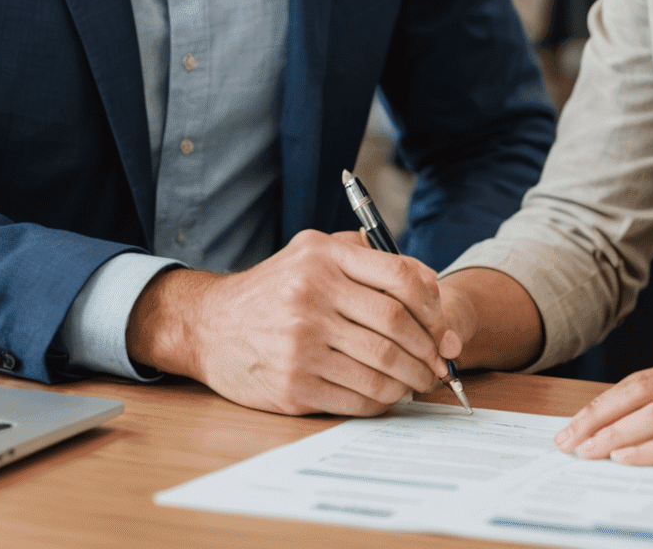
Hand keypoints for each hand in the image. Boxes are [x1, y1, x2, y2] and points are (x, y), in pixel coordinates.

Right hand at [128, 229, 460, 416]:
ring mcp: (301, 343)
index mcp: (323, 256)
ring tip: (420, 381)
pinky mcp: (293, 384)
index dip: (431, 303)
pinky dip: (383, 401)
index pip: (398, 276)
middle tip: (439, 362)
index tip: (440, 323)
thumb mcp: (312, 251)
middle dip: (428, 349)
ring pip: (380, 367)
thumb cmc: (275, 287)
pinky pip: (356, 398)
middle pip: (394, 326)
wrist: (211, 325)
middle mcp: (312, 295)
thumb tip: (428, 283)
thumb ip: (365, 254)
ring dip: (411, 380)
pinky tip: (388, 395)